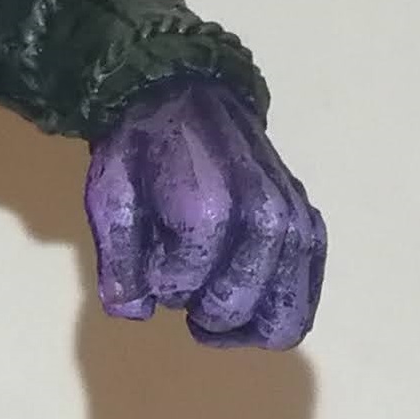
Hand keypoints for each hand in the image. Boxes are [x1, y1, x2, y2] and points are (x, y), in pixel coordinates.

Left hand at [84, 76, 325, 346]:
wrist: (185, 96)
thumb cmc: (141, 149)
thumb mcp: (108, 196)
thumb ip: (117, 261)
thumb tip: (134, 311)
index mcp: (210, 210)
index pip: (180, 289)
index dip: (155, 285)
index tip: (148, 258)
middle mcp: (265, 219)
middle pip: (234, 311)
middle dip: (198, 309)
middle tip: (182, 281)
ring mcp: (296, 223)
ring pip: (282, 320)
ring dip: (240, 322)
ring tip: (213, 297)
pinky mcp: (312, 227)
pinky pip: (305, 301)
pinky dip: (274, 312)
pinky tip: (243, 297)